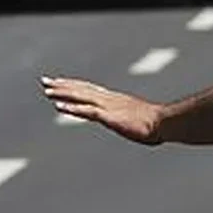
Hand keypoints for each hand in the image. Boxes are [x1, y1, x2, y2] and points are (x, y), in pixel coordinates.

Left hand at [41, 76, 164, 144]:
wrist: (166, 122)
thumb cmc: (159, 125)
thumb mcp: (144, 122)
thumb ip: (139, 124)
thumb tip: (149, 131)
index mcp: (117, 100)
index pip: (91, 89)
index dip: (76, 85)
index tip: (62, 82)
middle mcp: (110, 99)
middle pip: (82, 89)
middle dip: (63, 85)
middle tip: (46, 81)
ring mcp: (109, 106)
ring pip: (81, 96)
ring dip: (63, 93)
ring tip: (46, 91)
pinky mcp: (109, 116)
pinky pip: (85, 111)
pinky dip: (71, 107)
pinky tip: (58, 106)